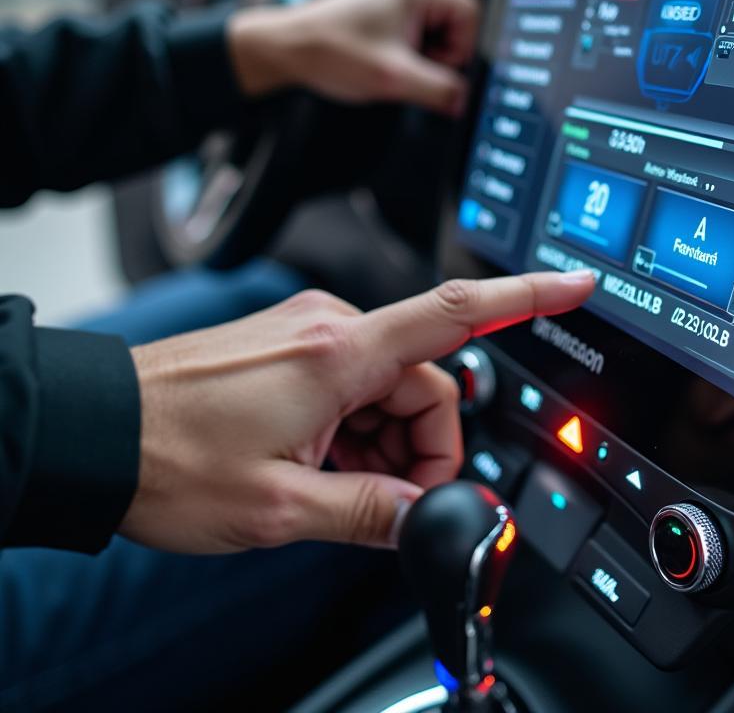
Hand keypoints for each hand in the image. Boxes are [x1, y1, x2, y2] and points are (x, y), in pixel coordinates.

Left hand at [119, 270, 593, 552]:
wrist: (93, 432)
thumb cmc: (170, 459)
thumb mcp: (282, 509)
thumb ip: (373, 514)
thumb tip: (433, 516)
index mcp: (339, 353)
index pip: (457, 313)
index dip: (527, 295)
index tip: (574, 282)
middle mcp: (331, 329)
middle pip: (425, 382)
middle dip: (423, 448)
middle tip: (384, 503)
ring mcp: (310, 334)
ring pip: (389, 389)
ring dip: (383, 446)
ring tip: (331, 489)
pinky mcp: (293, 346)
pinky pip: (353, 385)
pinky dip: (355, 431)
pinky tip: (320, 467)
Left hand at [227, 0, 479, 115]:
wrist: (288, 48)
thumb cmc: (329, 50)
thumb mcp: (394, 79)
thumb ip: (440, 91)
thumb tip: (466, 100)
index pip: (474, 19)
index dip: (460, 54)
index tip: (437, 71)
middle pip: (459, 26)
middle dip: (440, 56)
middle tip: (409, 68)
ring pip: (440, 33)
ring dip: (424, 57)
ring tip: (392, 64)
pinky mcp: (389, 5)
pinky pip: (421, 33)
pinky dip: (410, 52)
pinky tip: (387, 59)